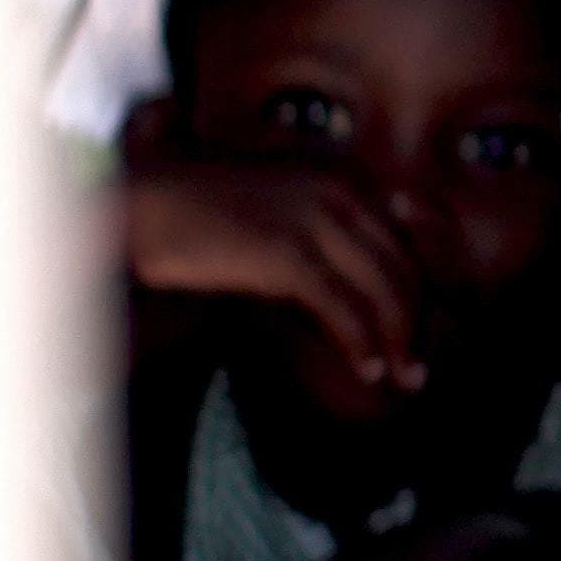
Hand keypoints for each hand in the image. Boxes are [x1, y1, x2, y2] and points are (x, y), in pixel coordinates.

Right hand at [122, 163, 422, 394]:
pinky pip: (341, 305)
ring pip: (382, 288)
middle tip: (418, 368)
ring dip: (399, 340)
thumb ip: (322, 241)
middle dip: (417, 323)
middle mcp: (341, 193)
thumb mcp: (281, 215)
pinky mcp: (287, 253)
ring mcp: (316, 221)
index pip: (404, 244)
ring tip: (403, 379)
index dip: (417, 294)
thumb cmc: (202, 215)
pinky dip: (360, 342)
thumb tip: (353, 294)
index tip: (418, 334)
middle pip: (403, 267)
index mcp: (345, 182)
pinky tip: (367, 369)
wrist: (141, 205)